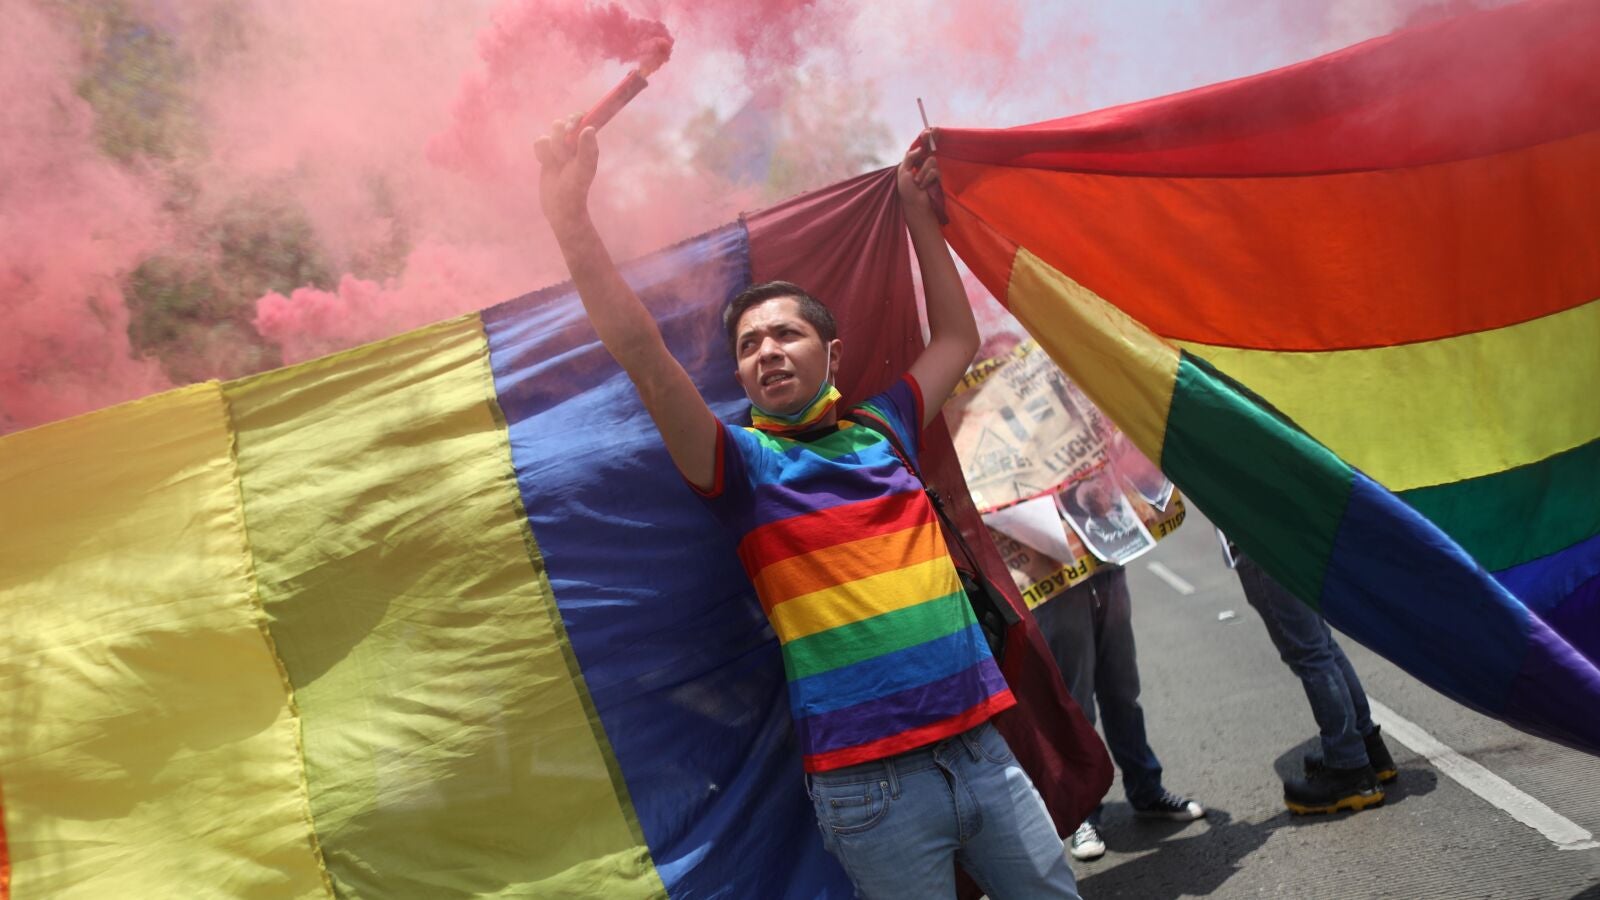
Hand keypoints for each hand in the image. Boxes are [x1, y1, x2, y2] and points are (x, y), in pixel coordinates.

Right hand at [533, 114, 598, 234]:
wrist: (559, 206)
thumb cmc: (575, 190)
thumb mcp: (583, 170)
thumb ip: (586, 149)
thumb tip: (589, 128)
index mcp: (587, 143)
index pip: (582, 119)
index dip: (575, 118)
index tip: (570, 128)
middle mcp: (574, 143)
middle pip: (562, 124)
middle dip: (560, 139)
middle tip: (564, 157)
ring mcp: (559, 148)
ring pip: (549, 134)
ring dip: (551, 149)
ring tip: (558, 164)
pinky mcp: (546, 154)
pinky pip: (539, 142)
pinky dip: (541, 154)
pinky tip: (547, 165)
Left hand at [896, 130, 939, 222]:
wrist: (915, 205)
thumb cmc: (906, 191)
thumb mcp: (903, 172)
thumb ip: (910, 158)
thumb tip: (920, 149)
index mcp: (913, 161)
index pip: (920, 146)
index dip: (925, 138)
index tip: (929, 131)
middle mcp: (922, 163)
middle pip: (930, 147)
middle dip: (933, 138)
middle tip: (936, 130)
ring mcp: (931, 169)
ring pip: (931, 161)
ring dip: (923, 172)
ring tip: (918, 183)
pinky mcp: (937, 177)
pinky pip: (935, 171)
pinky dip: (927, 178)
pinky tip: (924, 186)